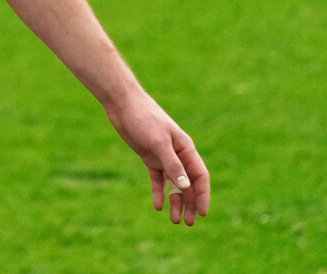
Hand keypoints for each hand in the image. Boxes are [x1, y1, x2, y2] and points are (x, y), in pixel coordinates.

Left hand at [105, 92, 209, 225]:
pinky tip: (157, 205)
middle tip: (189, 223)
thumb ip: (172, 165)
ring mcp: (163, 156)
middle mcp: (177, 154)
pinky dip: (159, 192)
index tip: (203, 213)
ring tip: (174, 220)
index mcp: (185, 149)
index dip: (203, 194)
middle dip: (190, 203)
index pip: (200, 176)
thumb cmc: (144, 118)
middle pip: (188, 183)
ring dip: (175, 201)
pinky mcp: (149, 156)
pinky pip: (157, 178)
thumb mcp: (158, 143)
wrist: (123, 104)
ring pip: (173, 184)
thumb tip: (185, 186)